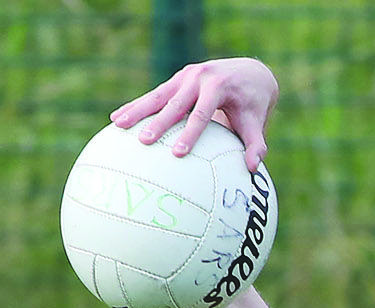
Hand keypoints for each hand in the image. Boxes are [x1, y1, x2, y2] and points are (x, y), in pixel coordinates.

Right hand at [111, 57, 278, 169]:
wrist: (249, 73)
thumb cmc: (252, 104)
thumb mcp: (257, 123)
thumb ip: (257, 145)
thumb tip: (254, 168)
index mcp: (218, 86)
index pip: (202, 113)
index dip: (190, 134)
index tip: (178, 153)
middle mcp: (199, 77)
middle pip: (175, 103)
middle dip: (158, 122)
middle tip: (144, 141)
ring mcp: (186, 76)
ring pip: (157, 95)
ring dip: (137, 110)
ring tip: (118, 125)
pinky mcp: (177, 79)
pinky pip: (155, 94)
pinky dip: (137, 105)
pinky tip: (117, 118)